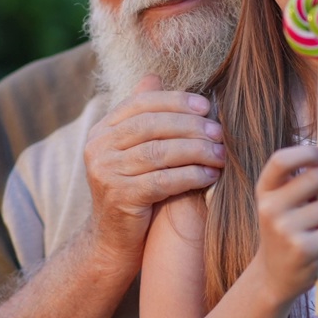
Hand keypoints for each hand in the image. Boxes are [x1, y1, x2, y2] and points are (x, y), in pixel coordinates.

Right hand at [83, 74, 224, 268]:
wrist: (114, 240)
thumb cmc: (134, 190)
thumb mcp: (134, 151)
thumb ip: (143, 116)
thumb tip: (154, 76)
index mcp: (102, 131)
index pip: (140, 103)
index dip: (175, 101)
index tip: (205, 106)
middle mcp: (98, 148)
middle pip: (151, 125)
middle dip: (190, 126)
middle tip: (219, 132)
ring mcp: (106, 173)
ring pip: (159, 152)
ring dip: (196, 151)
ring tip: (220, 154)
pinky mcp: (120, 198)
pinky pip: (163, 180)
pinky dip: (191, 175)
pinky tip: (210, 176)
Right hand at [254, 144, 317, 304]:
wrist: (273, 276)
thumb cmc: (286, 230)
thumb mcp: (290, 200)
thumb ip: (309, 174)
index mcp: (265, 191)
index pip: (281, 160)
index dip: (307, 153)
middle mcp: (270, 208)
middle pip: (316, 177)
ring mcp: (285, 230)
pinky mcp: (302, 249)